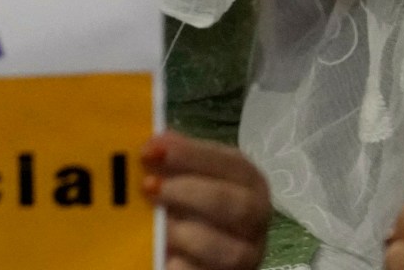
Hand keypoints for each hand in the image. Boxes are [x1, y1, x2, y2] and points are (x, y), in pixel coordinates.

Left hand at [144, 132, 270, 269]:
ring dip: (187, 235)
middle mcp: (254, 218)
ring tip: (156, 225)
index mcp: (247, 181)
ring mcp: (246, 254)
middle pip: (237, 205)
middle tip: (149, 187)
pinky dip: (184, 267)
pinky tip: (164, 257)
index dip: (191, 156)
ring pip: (230, 251)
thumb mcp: (185, 173)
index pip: (232, 164)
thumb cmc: (190, 199)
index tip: (151, 151)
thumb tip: (151, 145)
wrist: (197, 246)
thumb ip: (172, 157)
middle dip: (190, 193)